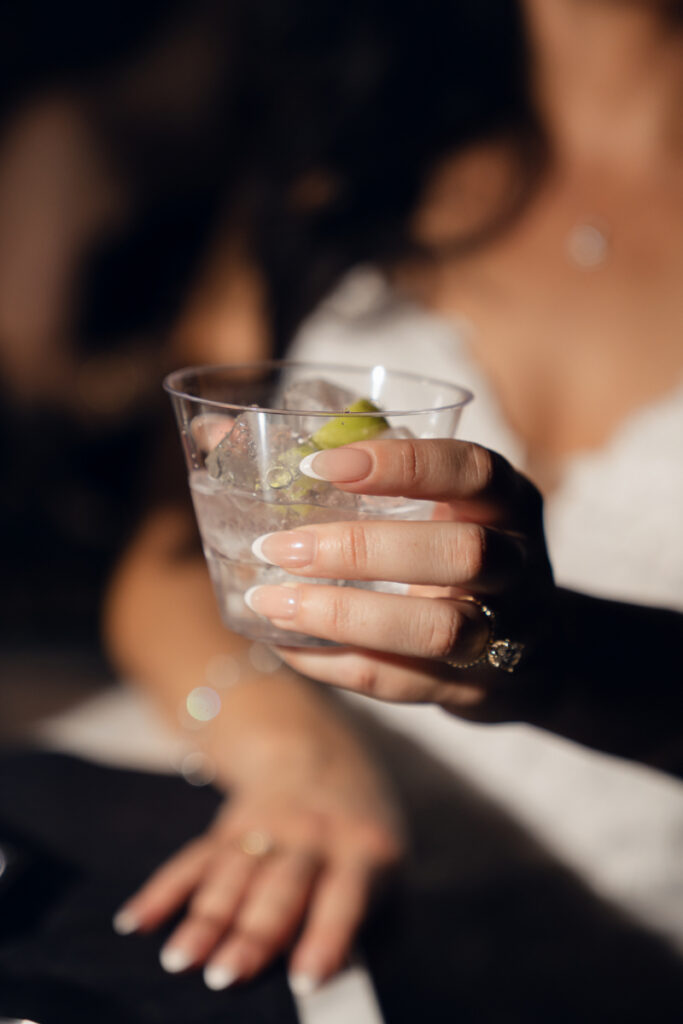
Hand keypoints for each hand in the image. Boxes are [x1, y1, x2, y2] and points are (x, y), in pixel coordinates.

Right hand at [113, 727, 402, 991]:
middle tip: (225, 976)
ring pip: (230, 877)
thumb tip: (338, 979)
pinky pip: (191, 860)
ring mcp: (263, 830)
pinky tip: (134, 922)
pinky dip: (161, 891)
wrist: (321, 756)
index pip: (343, 896)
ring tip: (178, 960)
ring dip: (203, 919)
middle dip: (250, 934)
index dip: (325, 936)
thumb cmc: (358, 835)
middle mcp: (309, 836)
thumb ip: (366, 918)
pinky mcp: (226, 830)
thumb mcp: (383, 864)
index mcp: (360, 848)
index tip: (305, 978)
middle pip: (277, 889)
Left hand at [246, 438, 556, 720]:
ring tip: (271, 601)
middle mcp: (518, 563)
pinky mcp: (474, 689)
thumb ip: (347, 466)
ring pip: (438, 630)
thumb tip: (212, 434)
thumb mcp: (430, 501)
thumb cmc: (451, 548)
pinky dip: (337, 665)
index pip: (472, 471)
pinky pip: (403, 683)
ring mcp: (504, 633)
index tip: (324, 466)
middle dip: (363, 550)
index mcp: (506, 501)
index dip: (403, 466)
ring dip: (346, 616)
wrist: (530, 649)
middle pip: (460, 554)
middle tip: (279, 546)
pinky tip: (285, 644)